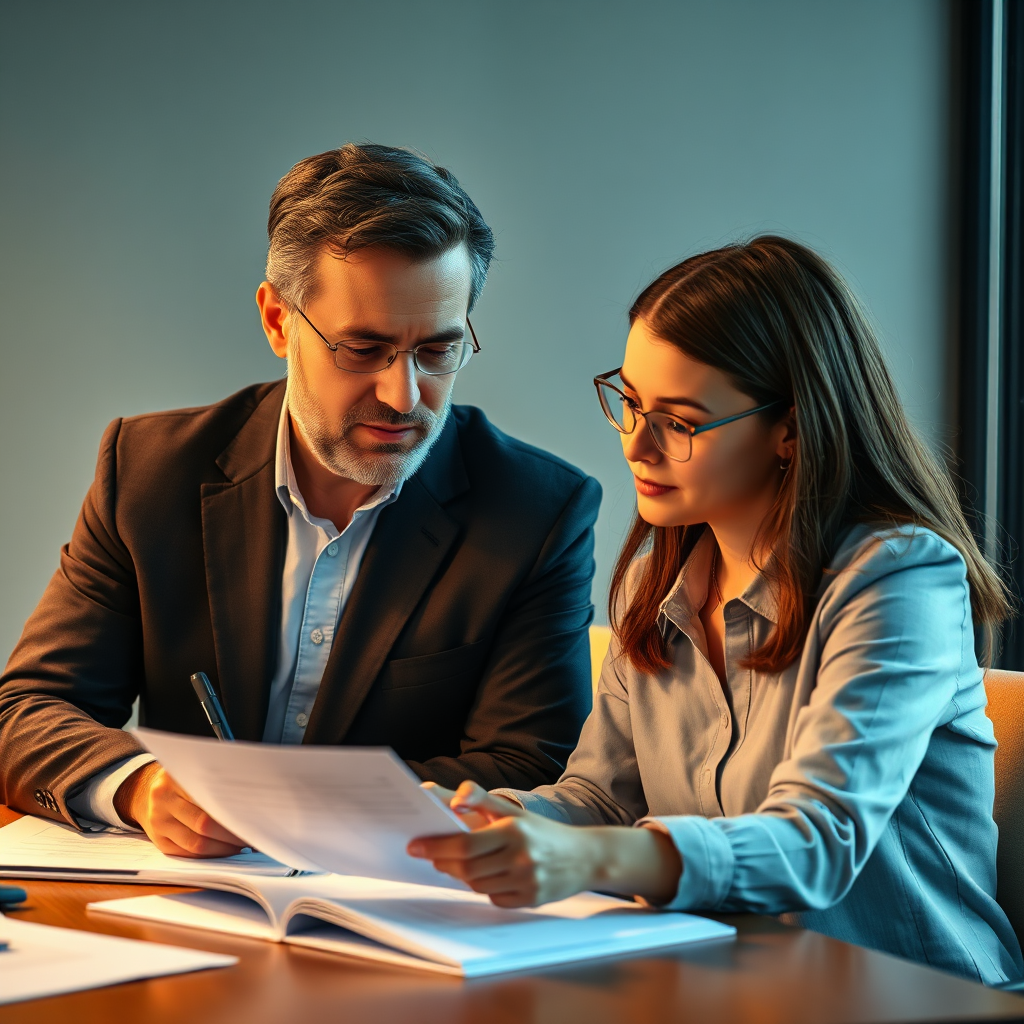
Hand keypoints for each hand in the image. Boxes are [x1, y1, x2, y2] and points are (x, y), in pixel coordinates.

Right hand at [113, 762, 245, 857]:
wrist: (148, 791)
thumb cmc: (185, 779)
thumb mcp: (197, 770)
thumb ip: (218, 781)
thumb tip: (253, 802)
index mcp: (177, 775)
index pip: (211, 797)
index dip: (233, 811)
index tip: (253, 817)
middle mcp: (163, 798)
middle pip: (204, 823)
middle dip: (232, 834)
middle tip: (252, 836)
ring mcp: (158, 821)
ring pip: (196, 843)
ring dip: (223, 849)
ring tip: (241, 846)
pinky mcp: (158, 840)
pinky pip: (187, 854)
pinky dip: (209, 855)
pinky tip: (224, 850)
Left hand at [407, 781, 682, 908]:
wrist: (587, 856)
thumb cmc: (543, 832)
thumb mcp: (515, 811)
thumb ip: (482, 799)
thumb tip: (454, 798)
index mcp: (513, 831)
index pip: (464, 844)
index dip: (436, 846)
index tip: (415, 846)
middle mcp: (520, 857)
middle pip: (466, 868)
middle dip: (443, 862)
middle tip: (431, 856)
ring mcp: (526, 881)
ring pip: (477, 885)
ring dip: (463, 875)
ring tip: (459, 863)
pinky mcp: (531, 900)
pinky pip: (494, 898)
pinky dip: (486, 889)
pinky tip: (489, 876)